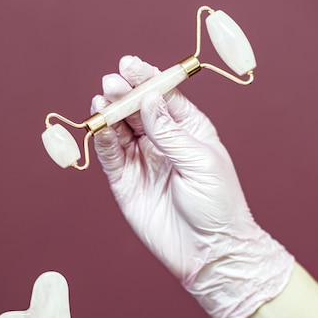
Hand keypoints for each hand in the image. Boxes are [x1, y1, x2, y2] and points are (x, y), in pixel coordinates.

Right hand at [92, 56, 293, 317]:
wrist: (209, 252)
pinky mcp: (126, 185)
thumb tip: (149, 99)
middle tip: (111, 83)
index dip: (145, 79)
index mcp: (188, 131)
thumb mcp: (200, 161)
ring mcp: (143, 163)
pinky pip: (111, 158)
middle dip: (123, 94)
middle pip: (137, 110)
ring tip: (102, 100)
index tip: (128, 64)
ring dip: (110, 114)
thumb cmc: (217, 206)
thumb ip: (170, 131)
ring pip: (120, 131)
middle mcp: (163, 143)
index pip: (162, 97)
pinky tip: (99, 127)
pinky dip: (103, 142)